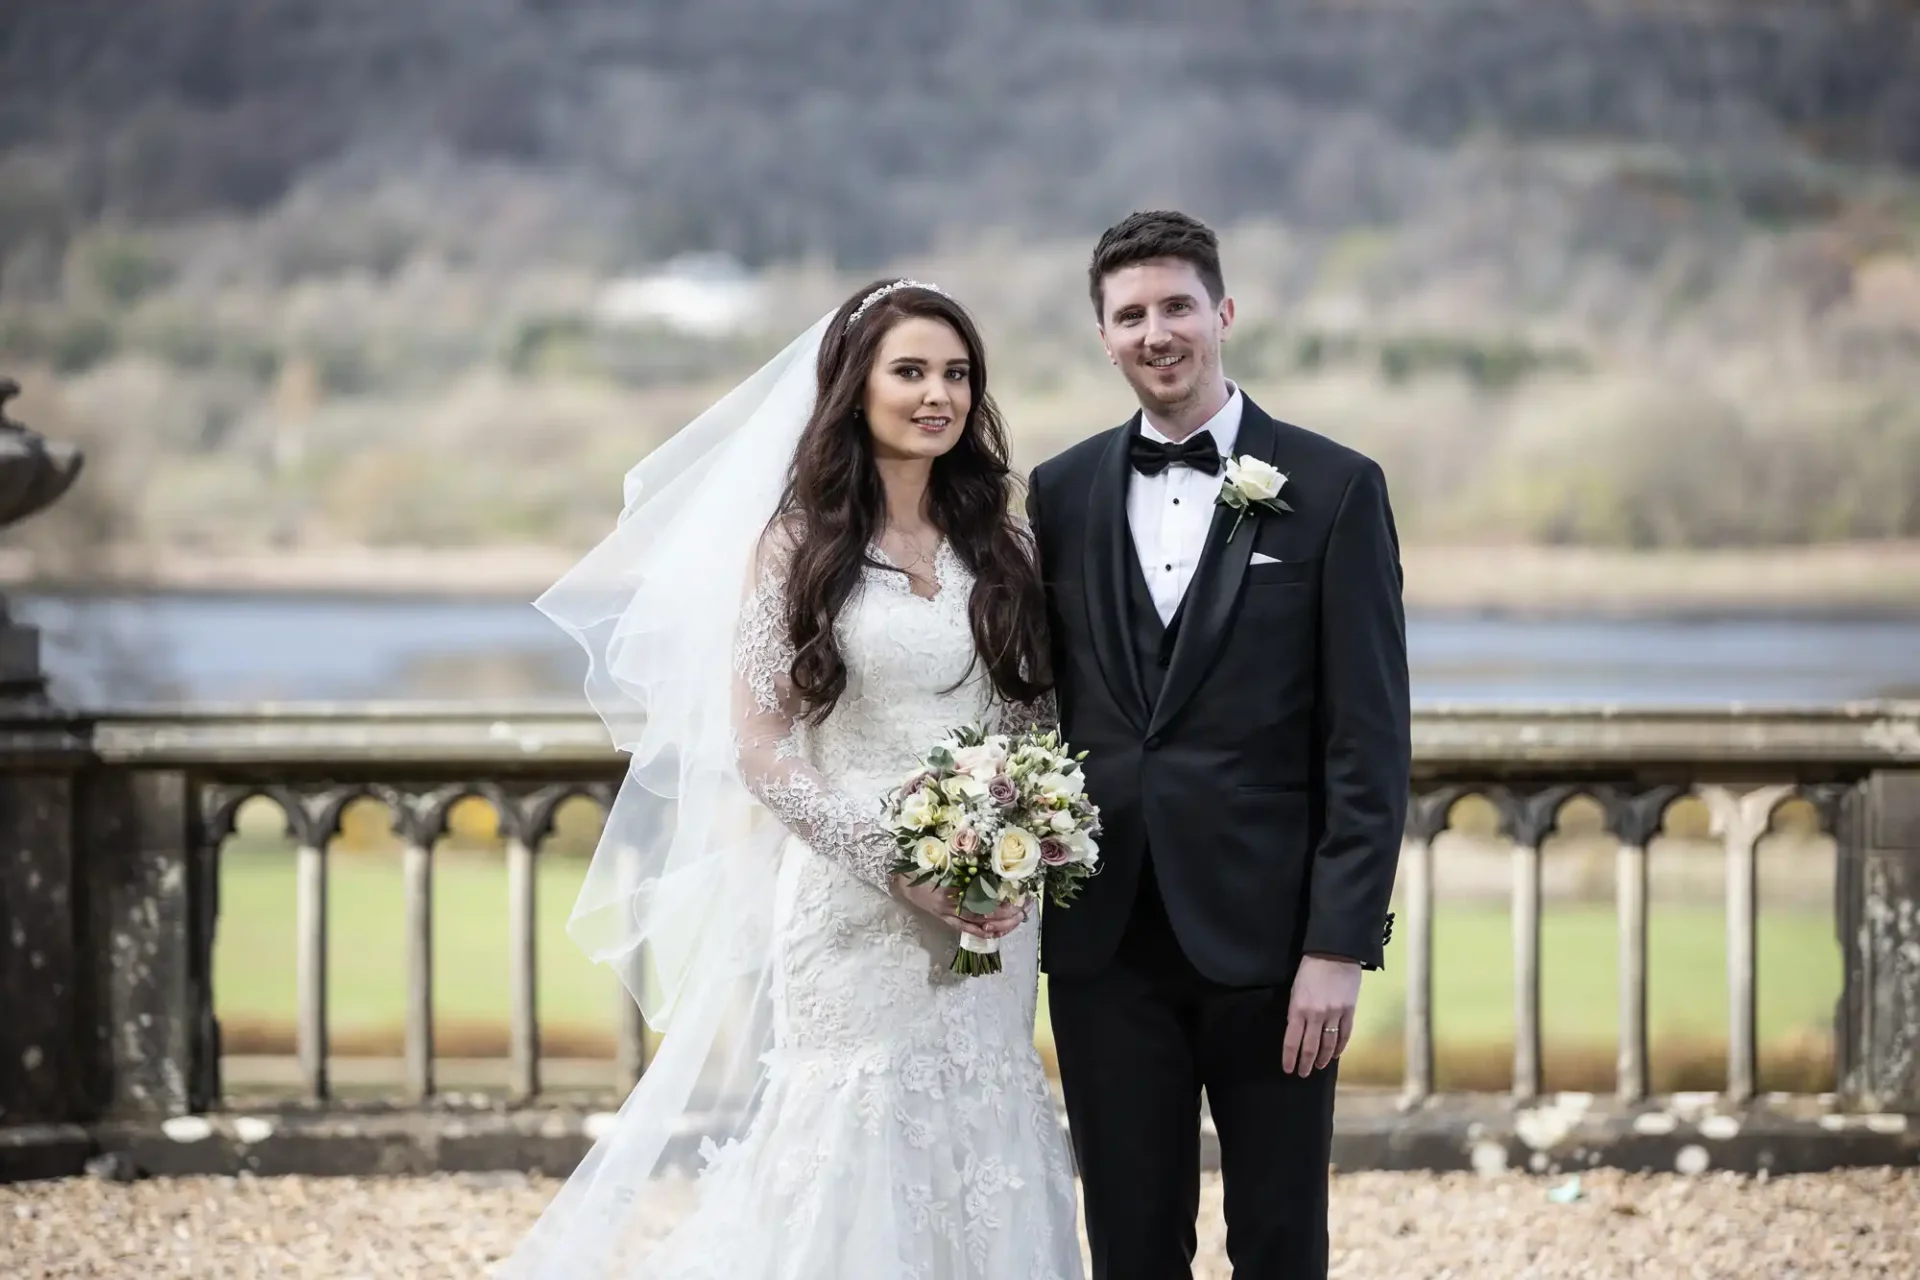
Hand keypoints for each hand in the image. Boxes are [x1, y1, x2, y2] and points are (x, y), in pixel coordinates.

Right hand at [892, 874, 1025, 940]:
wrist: (901, 882)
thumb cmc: (921, 867)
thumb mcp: (941, 861)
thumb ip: (962, 862)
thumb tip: (986, 857)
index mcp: (950, 885)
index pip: (980, 895)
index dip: (998, 898)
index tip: (1015, 897)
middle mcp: (950, 902)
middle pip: (982, 911)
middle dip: (1003, 913)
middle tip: (1021, 911)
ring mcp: (947, 913)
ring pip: (976, 922)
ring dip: (996, 923)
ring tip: (1014, 921)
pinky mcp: (944, 919)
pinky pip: (964, 928)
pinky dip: (979, 931)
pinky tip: (994, 932)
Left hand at [1283, 954, 1361, 1076]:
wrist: (1335, 953)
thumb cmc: (1309, 969)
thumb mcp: (1295, 990)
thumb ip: (1296, 1011)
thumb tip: (1297, 1031)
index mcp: (1298, 1009)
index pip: (1292, 1040)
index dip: (1289, 1057)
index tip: (1288, 1069)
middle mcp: (1316, 1015)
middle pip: (1310, 1047)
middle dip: (1306, 1063)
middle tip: (1303, 1074)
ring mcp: (1334, 1014)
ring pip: (1328, 1044)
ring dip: (1323, 1058)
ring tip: (1319, 1067)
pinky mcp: (1349, 1011)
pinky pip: (1344, 1034)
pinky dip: (1340, 1047)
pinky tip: (1335, 1054)